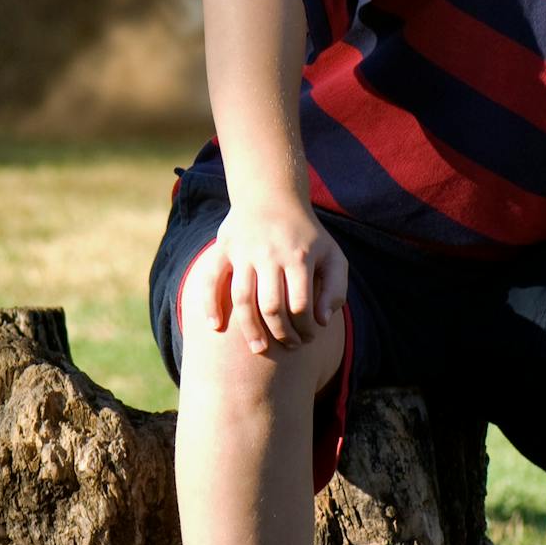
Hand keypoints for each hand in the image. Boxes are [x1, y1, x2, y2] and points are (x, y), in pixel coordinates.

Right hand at [187, 199, 347, 355]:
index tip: (309, 338)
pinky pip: (211, 279)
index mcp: (299, 256)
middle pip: (271, 306)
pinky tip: (215, 326)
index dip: (305, 328)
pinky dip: (209, 304)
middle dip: (281, 333)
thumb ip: (336, 289)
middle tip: (289, 346)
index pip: (300, 304)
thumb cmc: (307, 235)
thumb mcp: (332, 256)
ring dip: (250, 329)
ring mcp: (243, 251)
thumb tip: (322, 321)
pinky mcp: (223, 249)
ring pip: (242, 298)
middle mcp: (269, 254)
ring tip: (259, 348)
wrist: (271, 196)